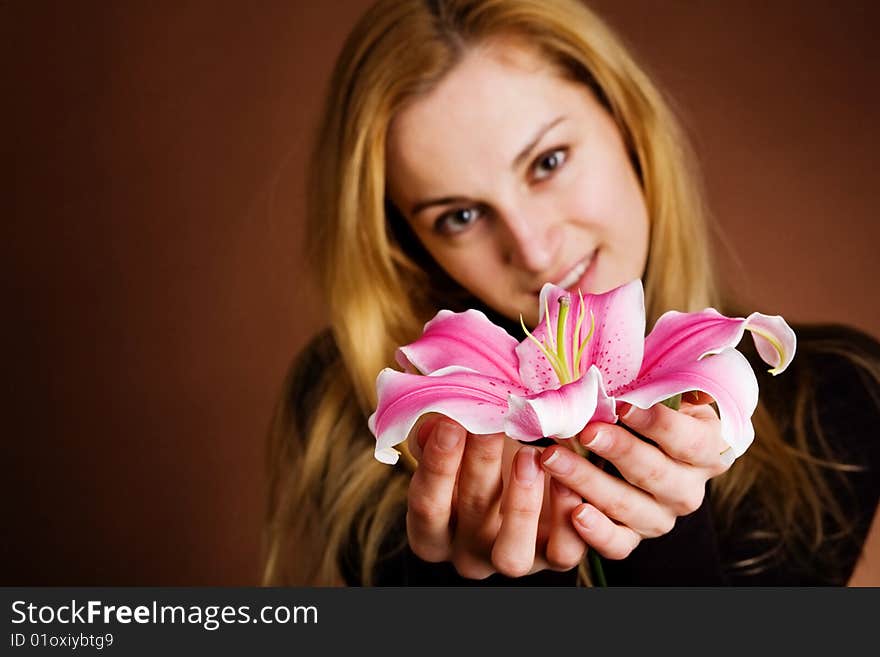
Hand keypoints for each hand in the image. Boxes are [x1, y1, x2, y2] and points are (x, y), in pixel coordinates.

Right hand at [405, 416, 586, 578]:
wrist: (525, 474)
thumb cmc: (478, 458)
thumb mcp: (454, 446)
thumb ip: (437, 438)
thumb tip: (433, 424)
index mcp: (432, 533)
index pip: (427, 505)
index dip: (438, 465)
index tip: (450, 424)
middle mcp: (467, 555)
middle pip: (471, 513)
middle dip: (481, 461)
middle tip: (492, 423)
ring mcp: (511, 560)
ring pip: (512, 553)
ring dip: (522, 504)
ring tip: (530, 454)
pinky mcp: (553, 558)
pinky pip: (563, 552)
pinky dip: (566, 516)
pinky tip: (565, 479)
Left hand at [539, 393, 732, 558]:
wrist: (625, 443)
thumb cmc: (641, 406)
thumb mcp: (658, 390)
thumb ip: (658, 383)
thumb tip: (650, 374)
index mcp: (707, 450)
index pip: (690, 441)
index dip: (658, 424)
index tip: (621, 405)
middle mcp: (689, 490)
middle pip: (657, 474)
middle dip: (619, 450)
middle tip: (585, 431)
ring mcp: (660, 518)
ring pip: (630, 507)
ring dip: (589, 481)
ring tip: (553, 457)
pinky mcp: (632, 538)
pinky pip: (618, 545)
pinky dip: (596, 532)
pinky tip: (575, 512)